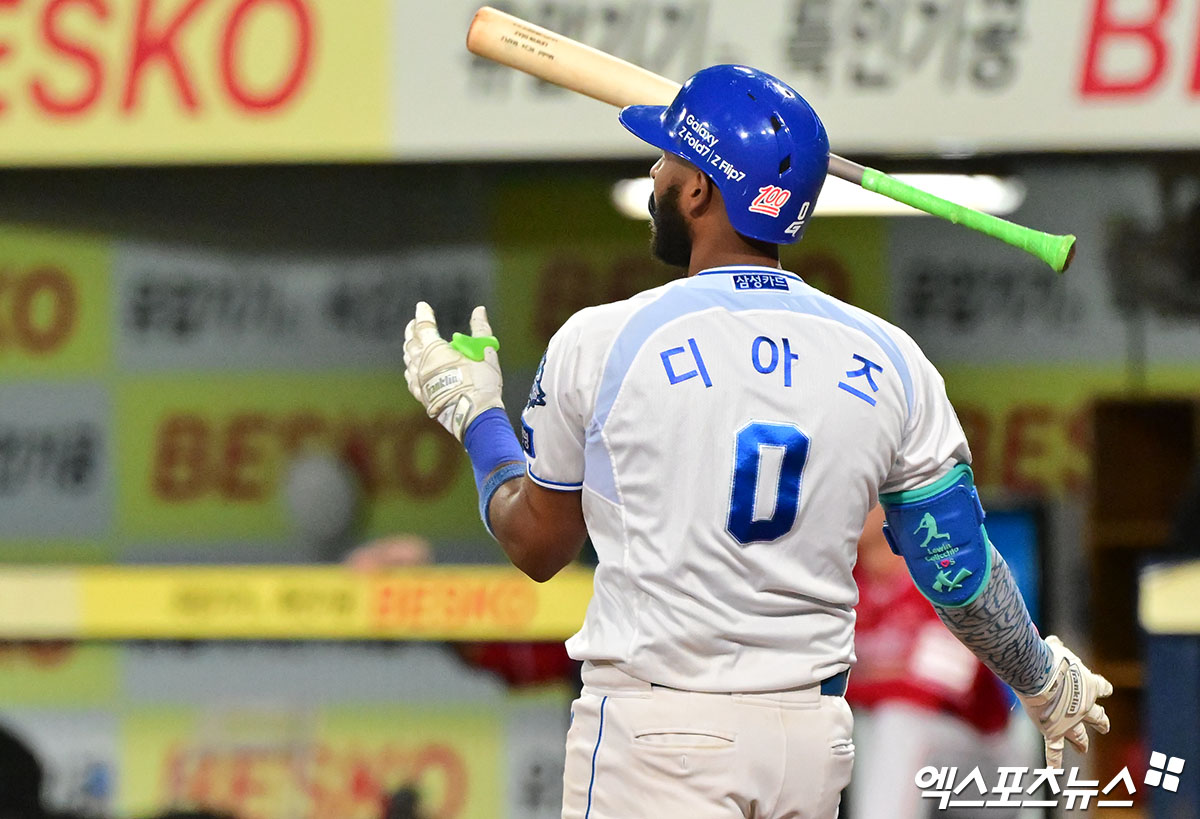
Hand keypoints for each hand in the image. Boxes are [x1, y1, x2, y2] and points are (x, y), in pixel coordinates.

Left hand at [403, 302, 503, 440]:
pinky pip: (411, 380)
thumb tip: (479, 310)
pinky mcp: (423, 397)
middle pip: (411, 343)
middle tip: (416, 323)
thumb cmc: (481, 382)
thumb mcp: (485, 351)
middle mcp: (421, 364)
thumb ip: (480, 328)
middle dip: (413, 330)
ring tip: (414, 343)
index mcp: (433, 350)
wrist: (475, 416)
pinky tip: (413, 370)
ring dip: (410, 349)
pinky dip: (411, 369)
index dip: (423, 314)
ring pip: (408, 361)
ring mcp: (419, 382)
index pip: (423, 326)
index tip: (422, 306)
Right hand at [1016, 635, 1112, 768]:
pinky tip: (1054, 773)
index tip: (1104, 689)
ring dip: (1082, 742)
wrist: (1039, 674)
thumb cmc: (1049, 658)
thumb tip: (1054, 641)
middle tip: (1104, 725)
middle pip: (1098, 717)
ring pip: (1080, 736)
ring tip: (1083, 748)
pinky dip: (1054, 762)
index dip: (1102, 689)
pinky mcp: (1053, 731)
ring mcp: (1070, 722)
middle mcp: (1085, 706)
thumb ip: (1057, 649)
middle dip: (1101, 722)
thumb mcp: (1057, 650)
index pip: (1102, 688)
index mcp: (1091, 685)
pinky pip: (1053, 750)